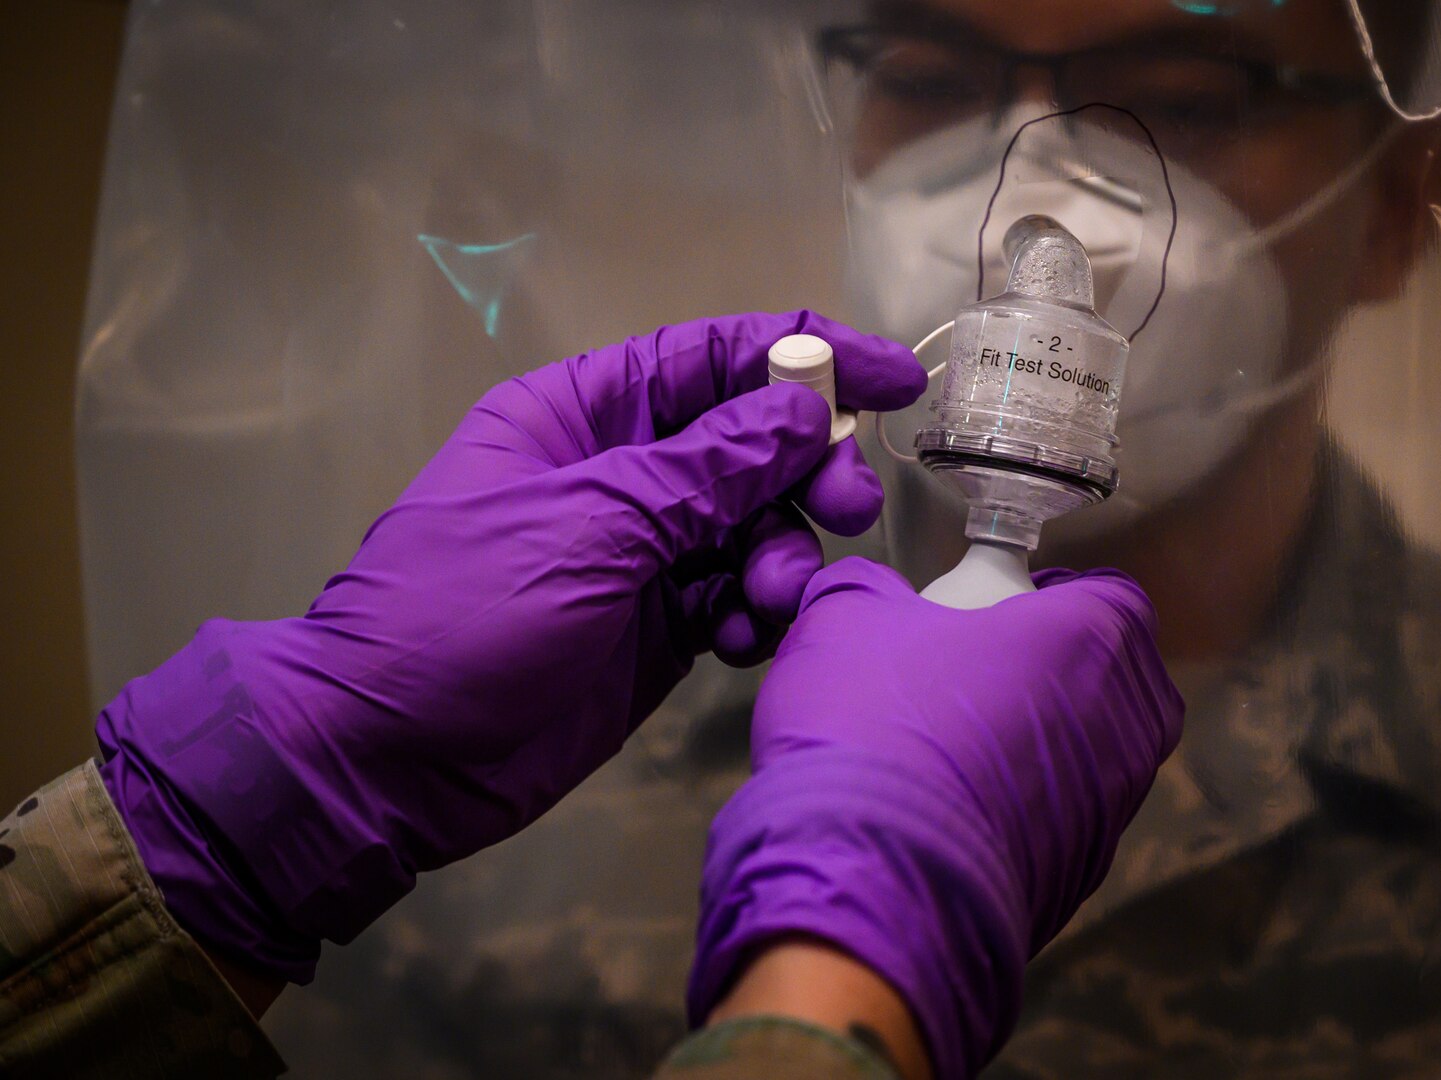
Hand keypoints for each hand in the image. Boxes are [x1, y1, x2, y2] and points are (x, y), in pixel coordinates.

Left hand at [96, 312, 925, 984]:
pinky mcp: (659, 630)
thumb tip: (800, 407)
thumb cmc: (464, 614)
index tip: (897, 377)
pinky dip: (756, 615)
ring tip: (769, 601)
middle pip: (751, 445)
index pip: (713, 357)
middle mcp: (622, 473)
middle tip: (848, 508)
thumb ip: (702, 470)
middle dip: (808, 470)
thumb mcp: (587, 526)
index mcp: (584, 415)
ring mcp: (643, 556)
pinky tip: (741, 642)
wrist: (386, 761)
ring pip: (755, 527)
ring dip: (782, 556)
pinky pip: (736, 599)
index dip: (808, 354)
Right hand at [688, 559, 1183, 1079]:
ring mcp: (1109, 809)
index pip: (1109, 594)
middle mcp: (1124, 724)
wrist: (864, 880)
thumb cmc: (870, 729)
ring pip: (1089, 753)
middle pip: (1110, 676)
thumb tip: (865, 595)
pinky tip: (948, 809)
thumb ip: (867, 590)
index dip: (1050, 594)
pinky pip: (1059, 821)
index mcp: (1089, 639)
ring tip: (951, 744)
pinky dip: (1018, 808)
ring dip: (1035, 742)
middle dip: (1051, 669)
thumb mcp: (844, 619)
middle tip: (970, 671)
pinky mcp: (1079, 877)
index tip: (993, 608)